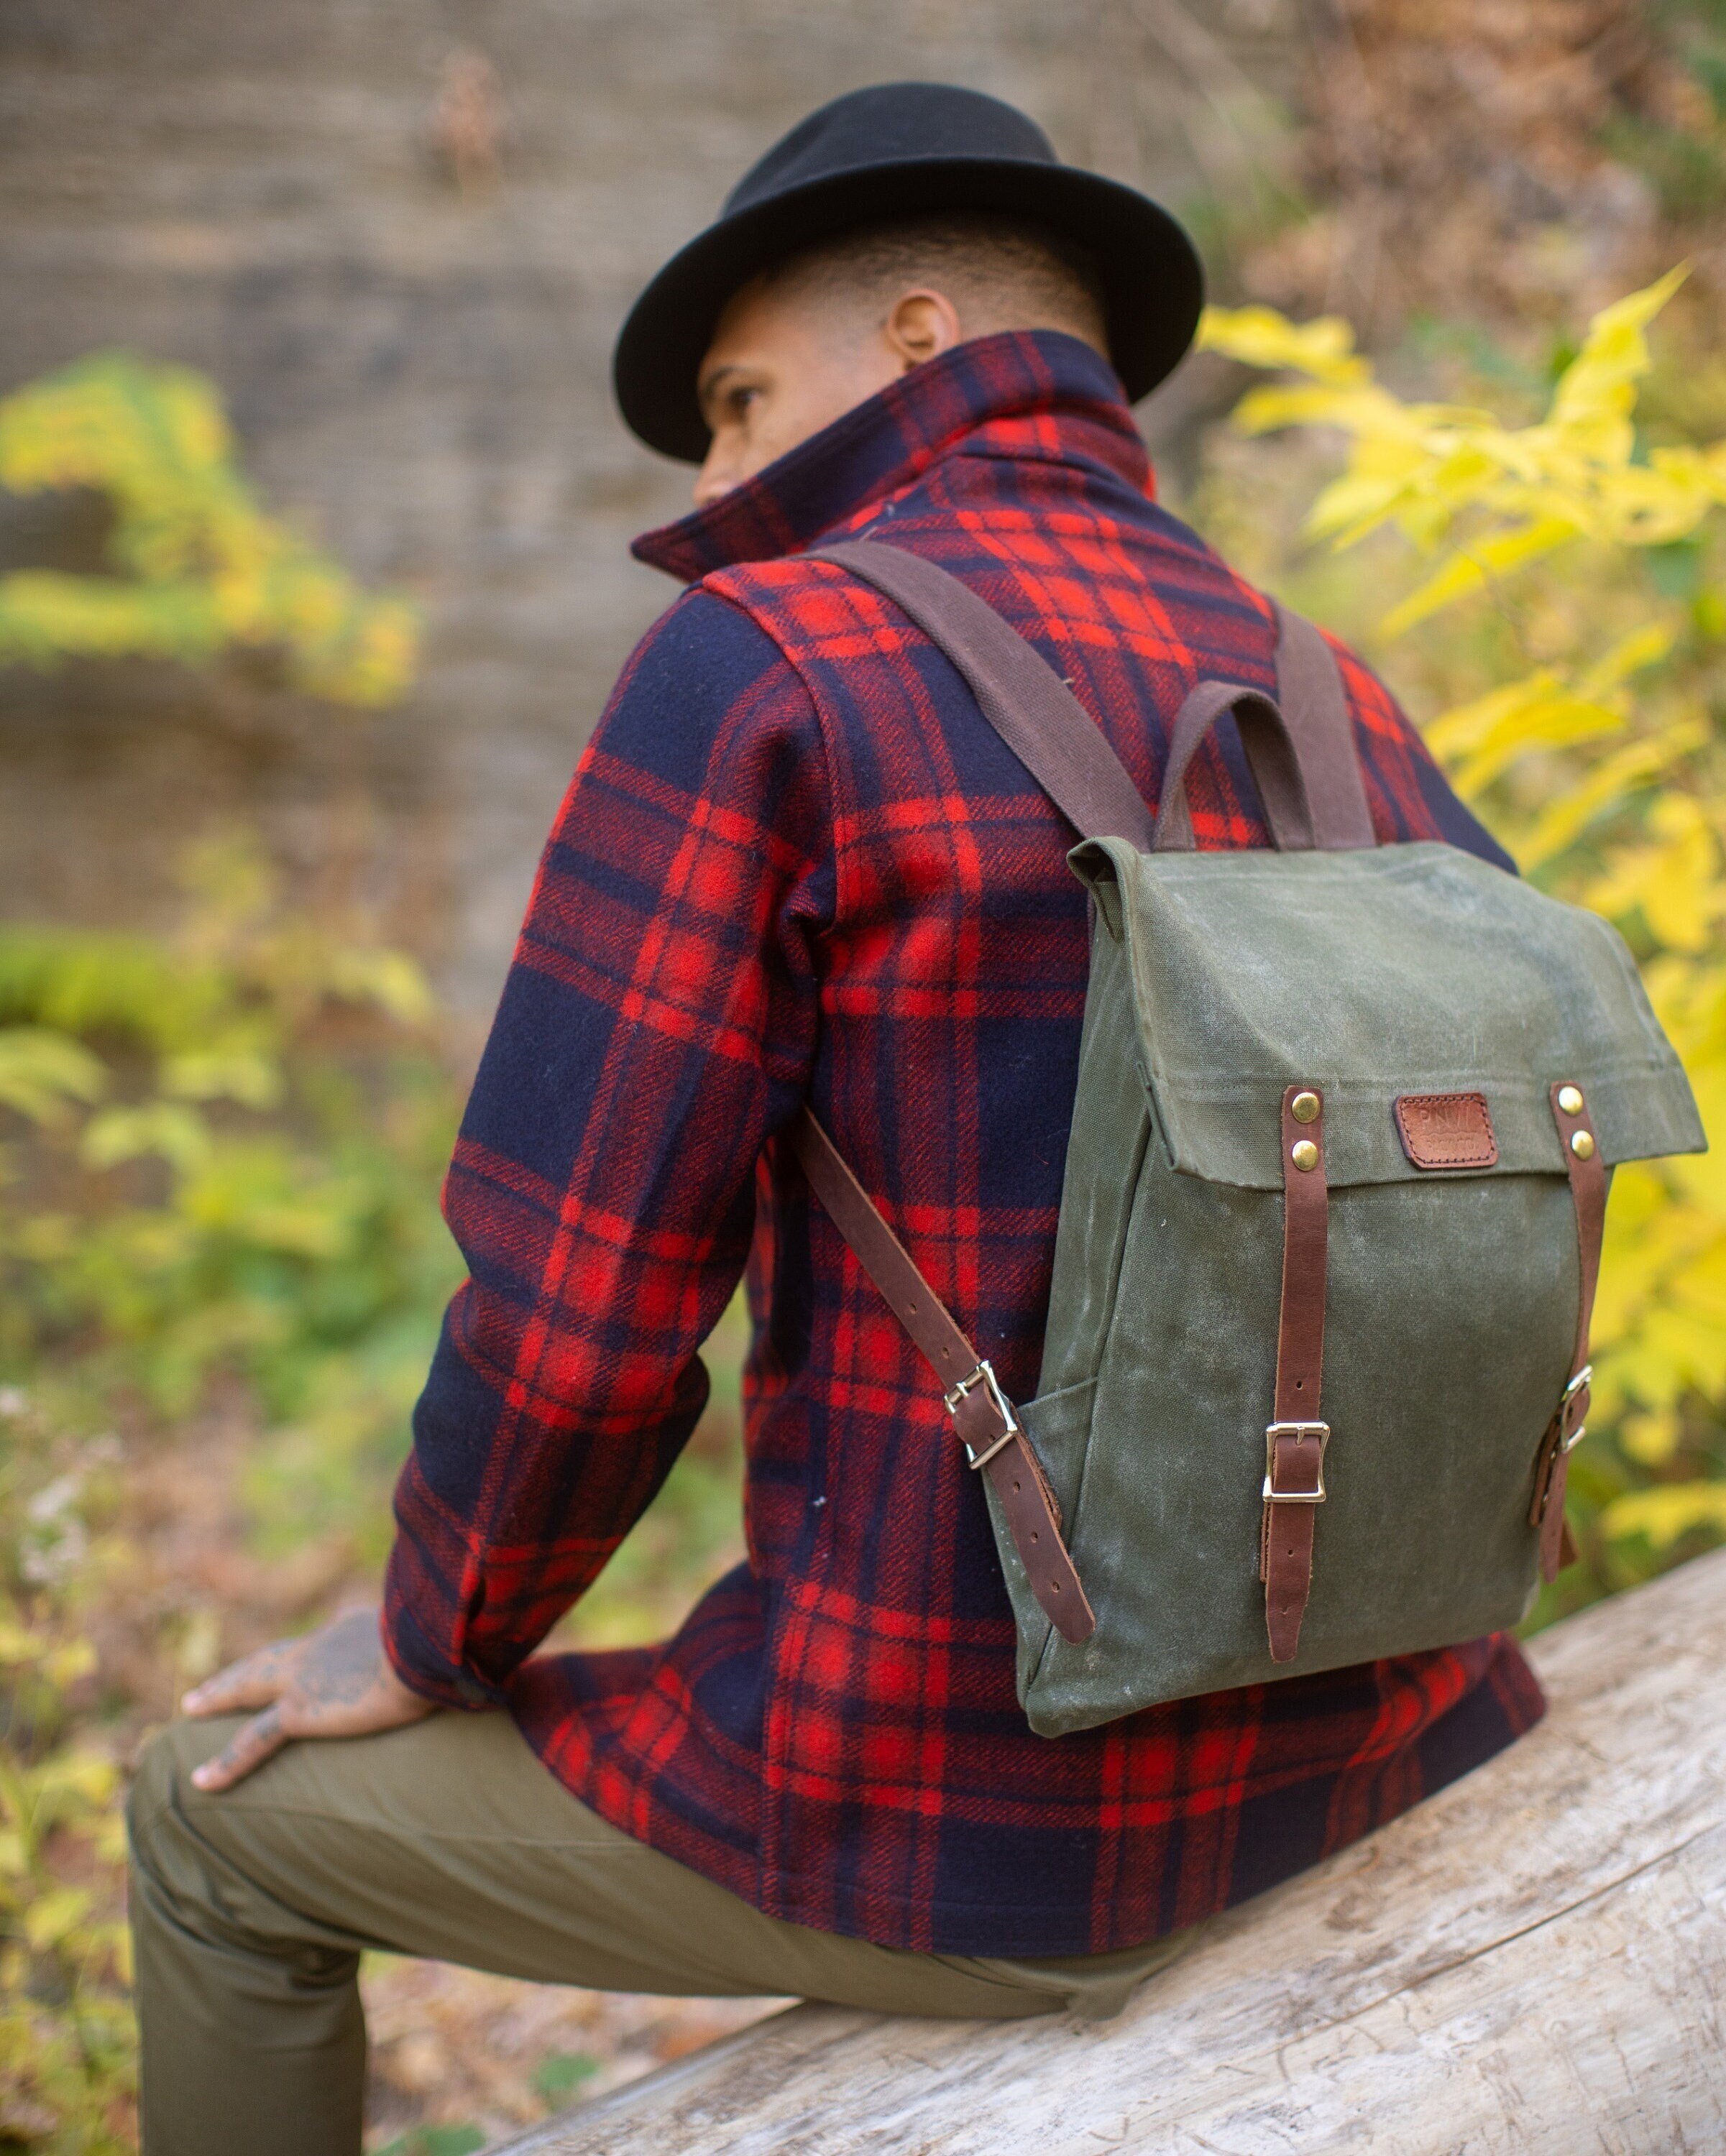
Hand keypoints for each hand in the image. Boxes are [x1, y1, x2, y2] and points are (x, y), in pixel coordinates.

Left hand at [181, 1607, 436, 1791]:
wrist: (430, 1647)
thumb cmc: (450, 1646)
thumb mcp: (443, 1642)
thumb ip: (440, 1651)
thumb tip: (469, 1665)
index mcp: (355, 1627)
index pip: (323, 1639)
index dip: (310, 1649)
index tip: (306, 1653)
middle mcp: (321, 1646)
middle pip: (270, 1657)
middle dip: (243, 1667)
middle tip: (219, 1675)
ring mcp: (305, 1677)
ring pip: (247, 1687)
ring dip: (217, 1695)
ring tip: (193, 1705)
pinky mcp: (300, 1711)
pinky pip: (251, 1742)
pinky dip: (225, 1763)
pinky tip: (200, 1781)